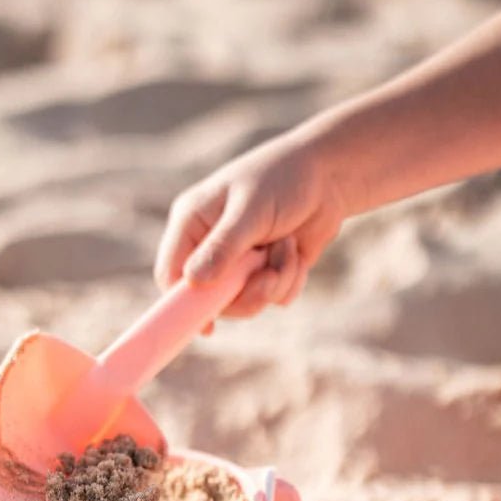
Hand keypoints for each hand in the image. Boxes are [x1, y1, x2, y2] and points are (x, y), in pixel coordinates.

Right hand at [154, 132, 347, 317]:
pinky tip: (296, 251)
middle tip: (269, 277)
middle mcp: (209, 247)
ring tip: (288, 248)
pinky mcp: (265, 272)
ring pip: (245, 302)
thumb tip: (194, 281)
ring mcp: (238, 263)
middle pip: (210, 299)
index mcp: (192, 224)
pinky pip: (272, 299)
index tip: (206, 325)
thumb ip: (223, 246)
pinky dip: (289, 281)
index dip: (182, 303)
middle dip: (245, 293)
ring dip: (274, 282)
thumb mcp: (250, 210)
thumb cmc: (283, 179)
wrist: (329, 175)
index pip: (171, 274)